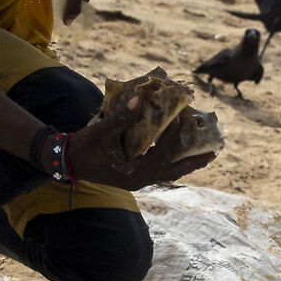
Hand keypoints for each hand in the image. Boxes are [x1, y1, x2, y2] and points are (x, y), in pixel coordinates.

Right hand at [62, 88, 219, 192]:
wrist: (67, 162)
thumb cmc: (83, 147)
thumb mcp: (101, 132)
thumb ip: (121, 118)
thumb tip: (139, 100)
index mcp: (133, 173)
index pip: (161, 153)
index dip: (173, 135)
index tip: (181, 118)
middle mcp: (139, 180)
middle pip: (173, 171)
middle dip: (193, 162)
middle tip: (213, 153)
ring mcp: (137, 181)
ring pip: (168, 174)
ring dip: (186, 165)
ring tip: (204, 157)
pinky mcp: (134, 177)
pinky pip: (159, 171)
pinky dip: (171, 163)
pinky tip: (180, 155)